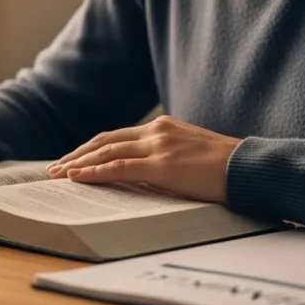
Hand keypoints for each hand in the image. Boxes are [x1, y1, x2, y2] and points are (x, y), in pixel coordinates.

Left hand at [46, 115, 240, 202]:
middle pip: (104, 140)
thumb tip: (140, 178)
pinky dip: (94, 172)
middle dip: (76, 155)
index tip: (71, 159)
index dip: (90, 148)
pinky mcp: (162, 165)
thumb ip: (164, 160)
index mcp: (163, 127)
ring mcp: (158, 146)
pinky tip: (77, 178)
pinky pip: (119, 168)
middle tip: (53, 169)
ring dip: (77, 164)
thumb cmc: (226, 169)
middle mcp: (156, 131)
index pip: (116, 136)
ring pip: (106, 152)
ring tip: (57, 175)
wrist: (251, 168)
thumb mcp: (189, 157)